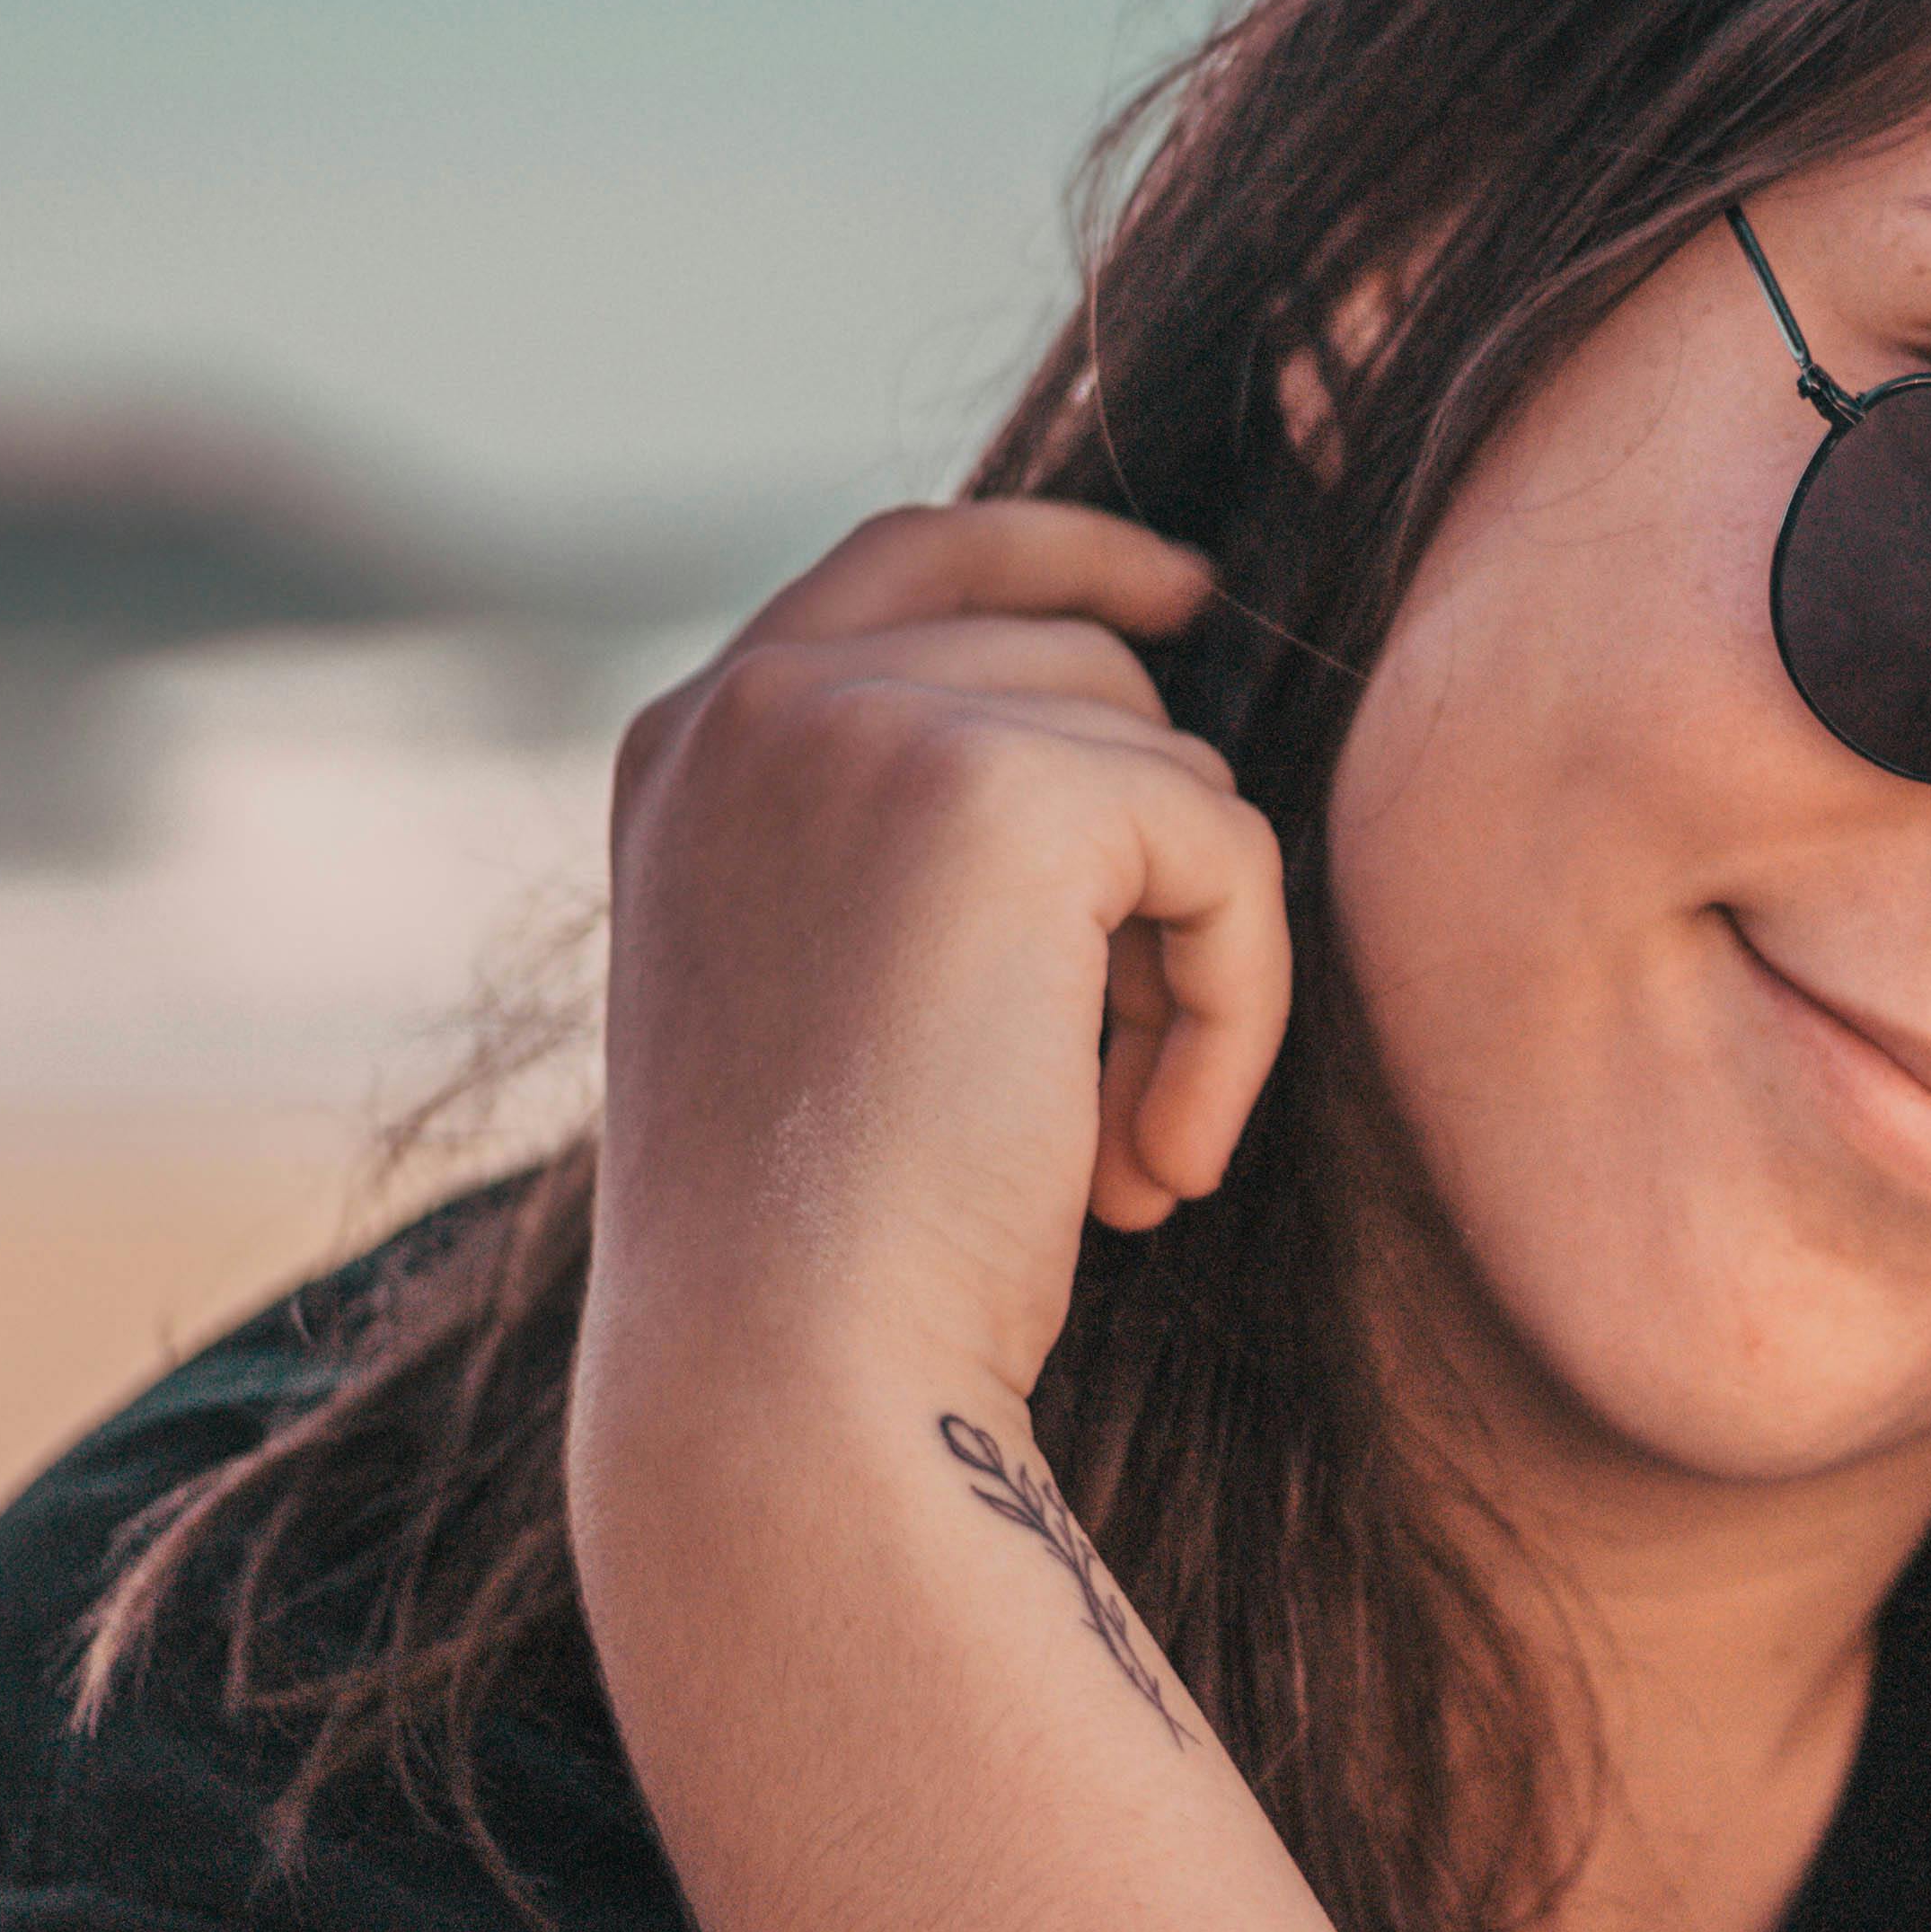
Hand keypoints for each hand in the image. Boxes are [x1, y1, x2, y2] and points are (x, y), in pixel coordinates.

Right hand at [585, 501, 1288, 1410]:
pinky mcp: (1005, 787)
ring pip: (1171, 767)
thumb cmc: (827, 1249)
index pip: (915, 552)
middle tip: (1115, 1081)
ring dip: (1192, 965)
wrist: (783, 1380)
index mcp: (693, 743)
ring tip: (1117, 1140)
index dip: (1068, 551)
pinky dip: (1237, 1015)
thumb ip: (923, 838)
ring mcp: (868, 722)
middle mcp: (758, 700)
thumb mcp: (838, 987)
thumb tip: (1155, 755)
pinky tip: (1154, 1161)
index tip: (1188, 595)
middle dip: (1147, 862)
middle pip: (1081, 659)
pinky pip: (1230, 853)